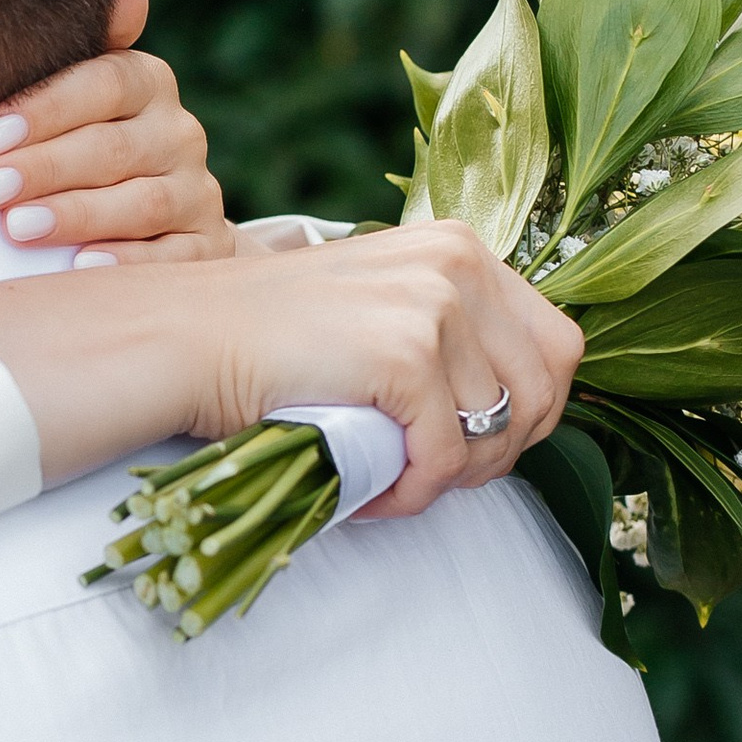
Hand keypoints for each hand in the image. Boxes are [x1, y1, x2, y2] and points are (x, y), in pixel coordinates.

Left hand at [0, 0, 234, 261]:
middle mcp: (180, 133)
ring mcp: (197, 192)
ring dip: (79, 214)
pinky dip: (130, 262)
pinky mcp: (206, 248)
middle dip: (45, 168)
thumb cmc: (75, 148)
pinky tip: (82, 267)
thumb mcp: (67, 100)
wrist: (142, 225)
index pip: (103, 82)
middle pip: (114, 147)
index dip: (44, 109)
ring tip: (18, 228)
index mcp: (146, 83)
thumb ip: (78, 48)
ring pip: (144, 201)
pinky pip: (174, 257)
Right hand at [0, 223, 582, 504]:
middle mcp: (460, 263)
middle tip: (436, 478)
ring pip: (498, 431)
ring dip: (448, 480)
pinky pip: (443, 456)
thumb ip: (446, 338)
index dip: (530, 411)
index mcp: (461, 247)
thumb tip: (512, 411)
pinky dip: (410, 494)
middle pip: (547, 389)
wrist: (183, 338)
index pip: (558, 346)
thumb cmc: (269, 340)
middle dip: (502, 452)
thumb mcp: (378, 312)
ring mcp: (435, 304)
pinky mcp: (404, 354)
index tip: (475, 447)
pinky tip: (367, 494)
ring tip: (391, 485)